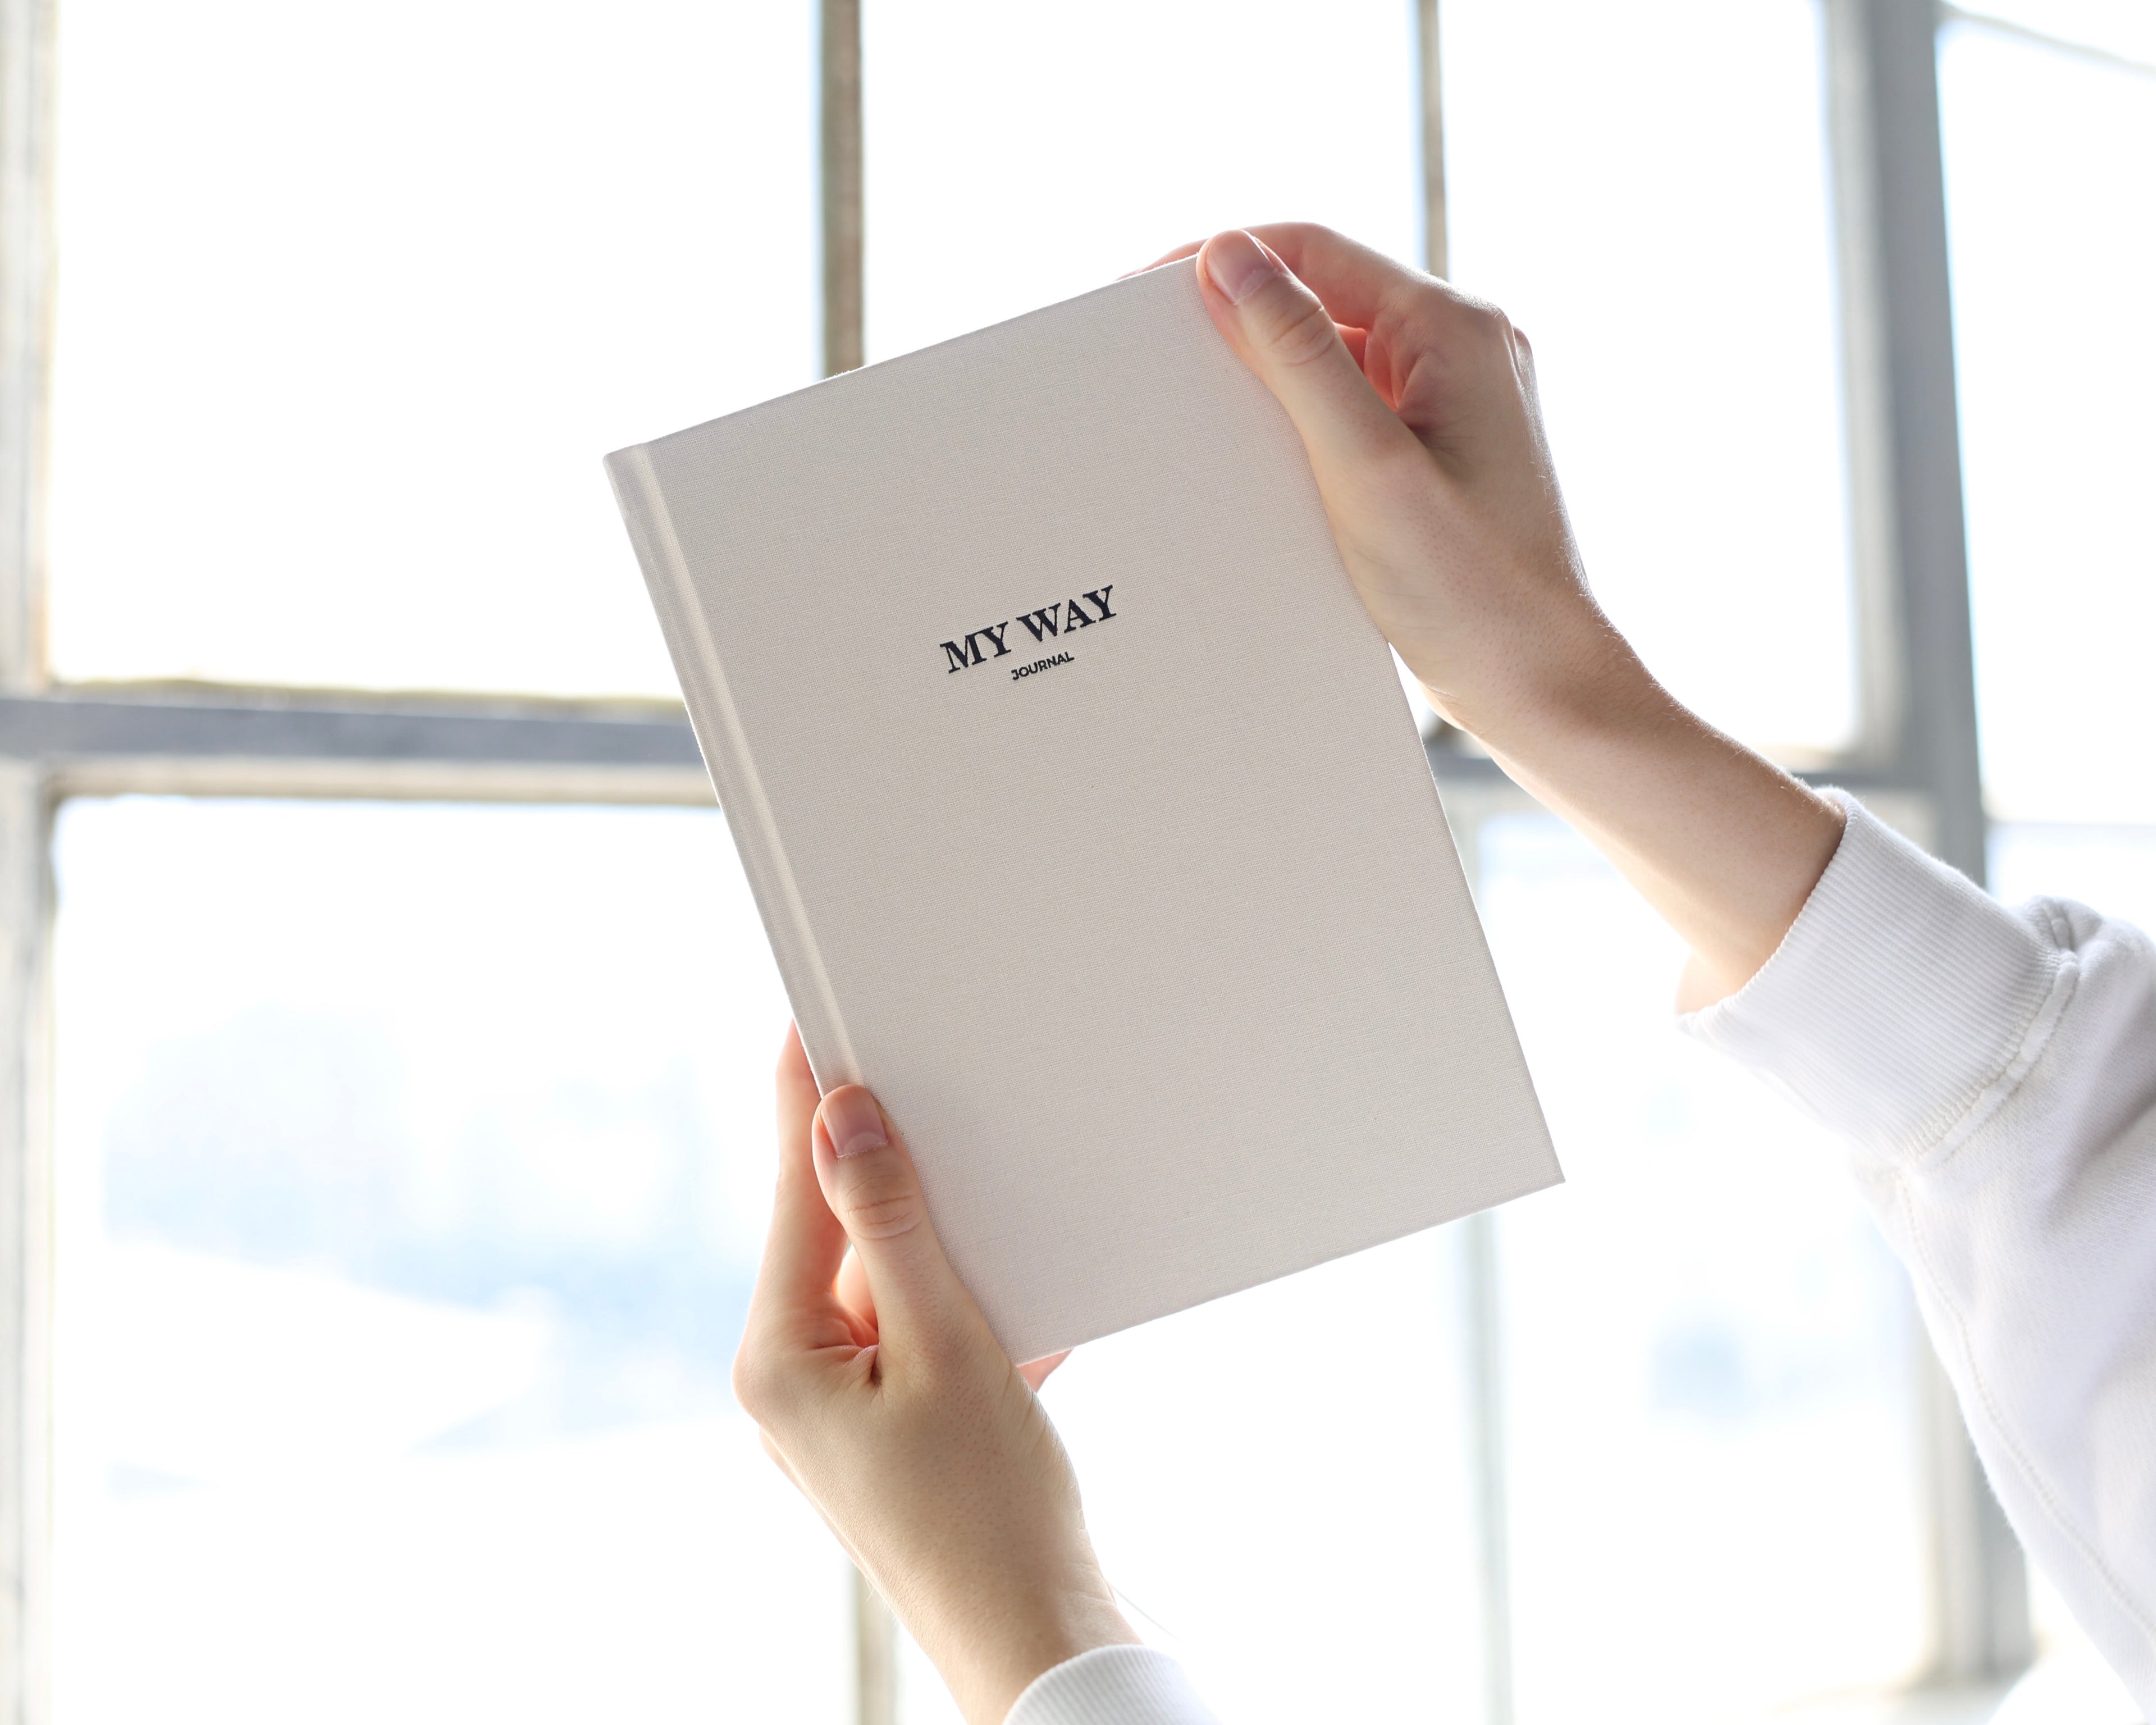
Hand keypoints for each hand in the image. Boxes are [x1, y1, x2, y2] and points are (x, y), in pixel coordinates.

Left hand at [732, 1028, 1137, 1723]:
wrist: (1034, 1633)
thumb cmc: (989, 1510)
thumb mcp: (947, 1344)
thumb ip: (892, 1225)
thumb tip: (843, 1120)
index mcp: (779, 1361)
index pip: (794, 1197)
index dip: (810, 1104)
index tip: (809, 1021)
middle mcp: (791, 1382)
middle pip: (840, 1236)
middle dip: (897, 1182)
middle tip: (926, 1092)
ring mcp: (836, 1410)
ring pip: (888, 1282)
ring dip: (946, 1255)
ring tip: (991, 1234)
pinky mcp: (886, 1426)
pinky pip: (916, 1332)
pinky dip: (967, 1313)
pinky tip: (1018, 1319)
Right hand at [1164, 225, 1844, 1002]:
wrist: (1543, 685)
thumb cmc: (1469, 589)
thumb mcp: (1364, 464)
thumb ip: (1296, 354)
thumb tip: (1231, 256)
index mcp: (1454, 330)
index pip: (1316, 250)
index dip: (1227, 258)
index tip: (1149, 289)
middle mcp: (1463, 350)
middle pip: (1325, 299)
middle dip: (1241, 322)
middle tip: (1160, 357)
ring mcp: (1457, 402)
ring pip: (1336, 359)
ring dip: (1268, 381)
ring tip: (1201, 418)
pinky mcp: (1444, 454)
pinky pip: (1355, 413)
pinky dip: (1301, 429)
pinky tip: (1260, 471)